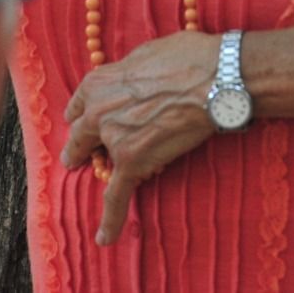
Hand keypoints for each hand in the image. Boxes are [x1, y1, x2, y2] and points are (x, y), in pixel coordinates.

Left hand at [59, 31, 220, 245]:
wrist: (214, 80)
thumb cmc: (187, 58)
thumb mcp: (145, 54)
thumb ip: (126, 74)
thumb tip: (129, 82)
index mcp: (98, 83)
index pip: (79, 105)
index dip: (85, 114)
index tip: (87, 121)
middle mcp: (97, 111)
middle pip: (80, 135)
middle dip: (81, 145)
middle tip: (79, 155)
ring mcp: (112, 140)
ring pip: (99, 163)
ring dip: (105, 168)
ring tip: (110, 180)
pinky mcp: (132, 163)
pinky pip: (116, 198)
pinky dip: (110, 221)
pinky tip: (104, 239)